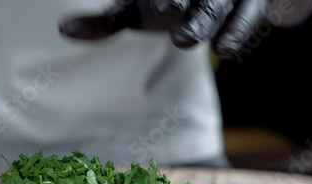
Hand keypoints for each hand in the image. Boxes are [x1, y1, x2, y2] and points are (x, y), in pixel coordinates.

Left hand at [58, 0, 270, 57]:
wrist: (205, 2)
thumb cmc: (161, 6)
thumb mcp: (133, 12)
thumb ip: (104, 24)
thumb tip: (63, 29)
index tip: (156, 7)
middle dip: (180, 2)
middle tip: (167, 9)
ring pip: (215, 3)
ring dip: (203, 19)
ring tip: (184, 39)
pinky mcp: (249, 3)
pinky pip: (246, 16)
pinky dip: (237, 31)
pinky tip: (224, 50)